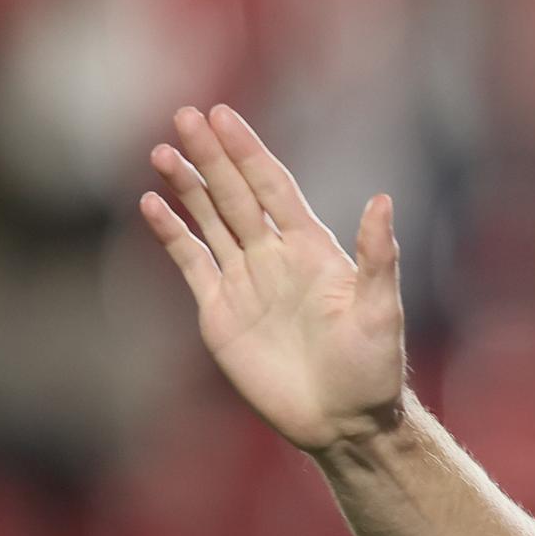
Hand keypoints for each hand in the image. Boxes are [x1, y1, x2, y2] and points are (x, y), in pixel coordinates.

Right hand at [140, 105, 405, 453]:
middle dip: (211, 156)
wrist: (343, 420)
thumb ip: (378, 256)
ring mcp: (246, 281)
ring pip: (210, 221)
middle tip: (185, 115)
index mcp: (314, 249)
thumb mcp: (381, 310)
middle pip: (235, 194)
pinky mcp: (221, 311)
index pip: (273, 187)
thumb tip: (384, 200)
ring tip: (163, 151)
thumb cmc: (372, 368)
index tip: (223, 115)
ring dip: (187, 187)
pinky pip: (191, 263)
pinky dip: (171, 234)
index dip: (248, 152)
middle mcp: (276, 256)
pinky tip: (151, 205)